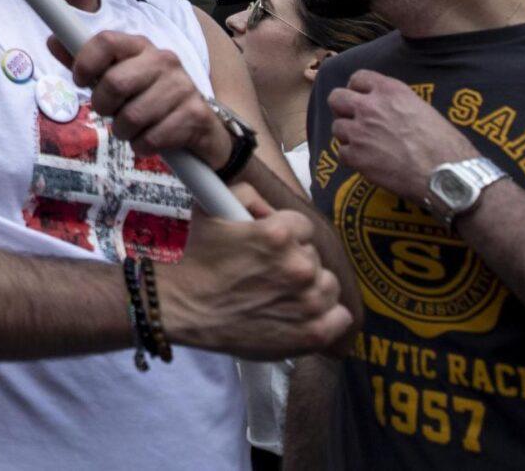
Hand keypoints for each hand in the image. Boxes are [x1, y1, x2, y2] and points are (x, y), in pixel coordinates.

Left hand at [68, 30, 228, 168]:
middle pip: (114, 82)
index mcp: (141, 46)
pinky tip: (150, 140)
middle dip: (103, 106)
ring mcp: (182, 86)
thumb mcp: (119, 78)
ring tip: (132, 129)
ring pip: (131, 116)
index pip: (106, 40)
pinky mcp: (194, 115)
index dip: (84, 63)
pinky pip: (151, 138)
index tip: (80, 82)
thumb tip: (52, 40)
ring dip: (124, 132)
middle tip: (110, 113)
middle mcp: (164, 60)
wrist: (202, 129)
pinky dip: (142, 147)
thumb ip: (87, 63)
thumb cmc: (150, 99)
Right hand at [160, 180, 351, 358]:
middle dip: (295, 259)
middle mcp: (298, 266)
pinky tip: (304, 313)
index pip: (303, 226)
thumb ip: (245, 193)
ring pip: (329, 284)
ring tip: (284, 293)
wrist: (185, 308)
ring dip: (311, 287)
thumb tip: (267, 205)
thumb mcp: (210, 208)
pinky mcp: (311, 332)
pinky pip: (339, 318)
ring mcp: (307, 302)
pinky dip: (327, 316)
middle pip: (315, 256)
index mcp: (278, 233)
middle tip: (270, 271)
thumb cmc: (197, 261)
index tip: (272, 246)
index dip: (287, 234)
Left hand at [326, 69, 477, 201]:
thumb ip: (398, 104)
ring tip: (366, 145)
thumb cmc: (444, 144)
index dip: (357, 88)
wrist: (446, 175)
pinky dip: (352, 158)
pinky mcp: (356, 157)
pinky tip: (368, 162)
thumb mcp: (423, 109)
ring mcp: (359, 132)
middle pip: (336, 98)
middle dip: (342, 108)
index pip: (358, 77)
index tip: (362, 98)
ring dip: (348, 136)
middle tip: (354, 119)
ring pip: (337, 127)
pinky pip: (342, 153)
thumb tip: (388, 110)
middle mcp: (370, 107)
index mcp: (390, 91)